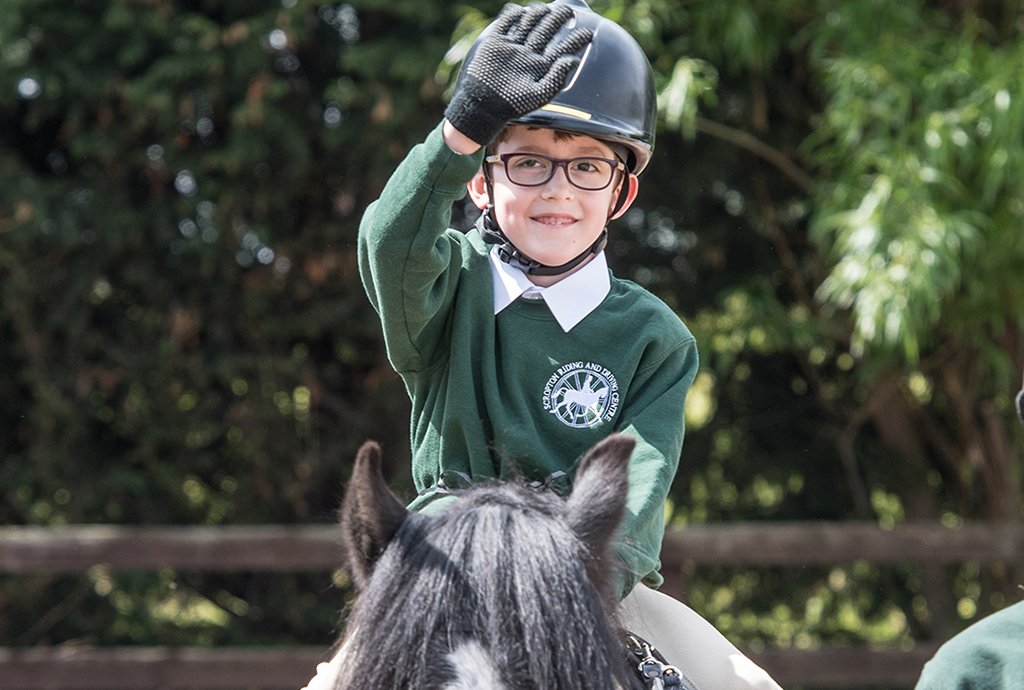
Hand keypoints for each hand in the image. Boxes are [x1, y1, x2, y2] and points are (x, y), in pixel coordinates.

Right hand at [444, 2, 592, 145]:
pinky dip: (513, 15)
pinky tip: (521, 10)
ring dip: (538, 14)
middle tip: (568, 10)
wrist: (484, 105)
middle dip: (557, 19)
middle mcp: (528, 54)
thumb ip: (557, 76)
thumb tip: (574, 60)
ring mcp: (512, 47)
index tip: (589, 33)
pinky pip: (506, 23)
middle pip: (546, 31)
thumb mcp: (540, 93)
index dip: (575, 40)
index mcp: (540, 66)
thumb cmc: (514, 103)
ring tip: (547, 8)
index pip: (561, 49)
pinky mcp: (496, 43)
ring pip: (528, 24)